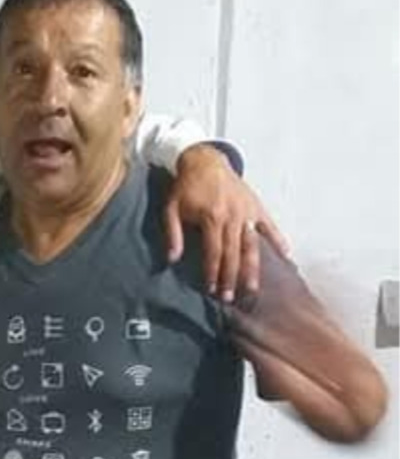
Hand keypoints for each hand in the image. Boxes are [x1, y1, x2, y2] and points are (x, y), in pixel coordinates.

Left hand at [164, 144, 289, 301]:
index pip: (214, 252)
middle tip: (231, 298)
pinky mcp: (256, 207)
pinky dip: (279, 241)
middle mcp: (233, 216)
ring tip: (253, 288)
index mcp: (212, 217)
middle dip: (232, 278)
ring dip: (252, 268)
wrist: (204, 160)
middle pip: (234, 253)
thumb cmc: (185, 186)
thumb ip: (173, 234)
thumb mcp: (171, 208)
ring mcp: (247, 212)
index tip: (212, 290)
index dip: (213, 272)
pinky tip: (287, 257)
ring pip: (252, 245)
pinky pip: (270, 226)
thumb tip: (172, 259)